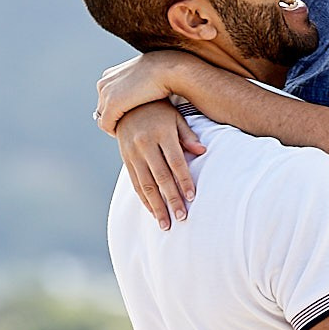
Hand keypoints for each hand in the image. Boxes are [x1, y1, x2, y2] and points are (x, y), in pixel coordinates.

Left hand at [95, 53, 186, 134]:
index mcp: (109, 75)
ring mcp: (106, 94)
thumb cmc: (161, 73)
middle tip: (127, 128)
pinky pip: (106, 125)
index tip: (127, 119)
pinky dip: (114, 131)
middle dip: (113, 119)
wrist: (165, 70)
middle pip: (102, 109)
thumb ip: (134, 85)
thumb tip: (136, 95)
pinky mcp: (112, 105)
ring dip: (114, 125)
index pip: (105, 99)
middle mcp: (104, 83)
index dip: (115, 111)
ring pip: (102, 118)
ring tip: (128, 132)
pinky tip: (127, 134)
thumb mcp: (142, 77)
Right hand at [116, 100, 205, 228]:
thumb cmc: (159, 111)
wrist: (126, 104)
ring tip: (165, 224)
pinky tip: (153, 211)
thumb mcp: (175, 117)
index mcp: (161, 133)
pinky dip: (144, 199)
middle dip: (171, 200)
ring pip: (146, 185)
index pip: (175, 162)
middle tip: (182, 218)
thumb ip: (188, 135)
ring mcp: (132, 153)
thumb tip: (203, 151)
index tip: (192, 198)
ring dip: (156, 207)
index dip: (184, 180)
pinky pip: (135, 183)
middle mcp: (145, 144)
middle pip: (160, 177)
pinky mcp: (125, 159)